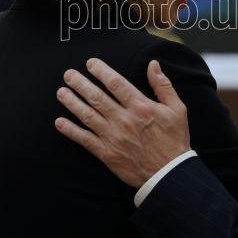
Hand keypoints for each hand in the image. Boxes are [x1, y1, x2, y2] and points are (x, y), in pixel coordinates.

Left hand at [54, 58, 190, 187]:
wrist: (169, 173)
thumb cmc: (174, 139)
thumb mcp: (177, 108)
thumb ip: (163, 85)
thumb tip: (153, 64)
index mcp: (141, 107)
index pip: (116, 83)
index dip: (101, 71)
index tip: (90, 63)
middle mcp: (124, 120)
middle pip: (97, 97)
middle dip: (80, 84)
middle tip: (68, 75)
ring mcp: (113, 137)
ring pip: (88, 116)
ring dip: (72, 103)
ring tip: (61, 92)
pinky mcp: (107, 154)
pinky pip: (85, 140)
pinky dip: (71, 131)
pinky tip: (59, 122)